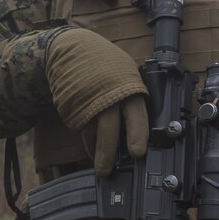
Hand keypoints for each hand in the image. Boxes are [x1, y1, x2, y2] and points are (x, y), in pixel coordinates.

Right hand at [46, 28, 147, 175]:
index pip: (136, 115)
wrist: (73, 48)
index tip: (137, 153)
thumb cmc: (106, 63)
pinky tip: (91, 148)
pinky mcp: (71, 105)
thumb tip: (147, 127)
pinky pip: (80, 128)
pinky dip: (86, 140)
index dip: (137, 135)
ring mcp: (87, 101)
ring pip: (91, 132)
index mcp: (128, 88)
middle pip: (108, 129)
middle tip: (107, 171)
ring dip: (95, 151)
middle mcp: (107, 96)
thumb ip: (134, 96)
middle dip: (107, 152)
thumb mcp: (126, 74)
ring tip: (101, 166)